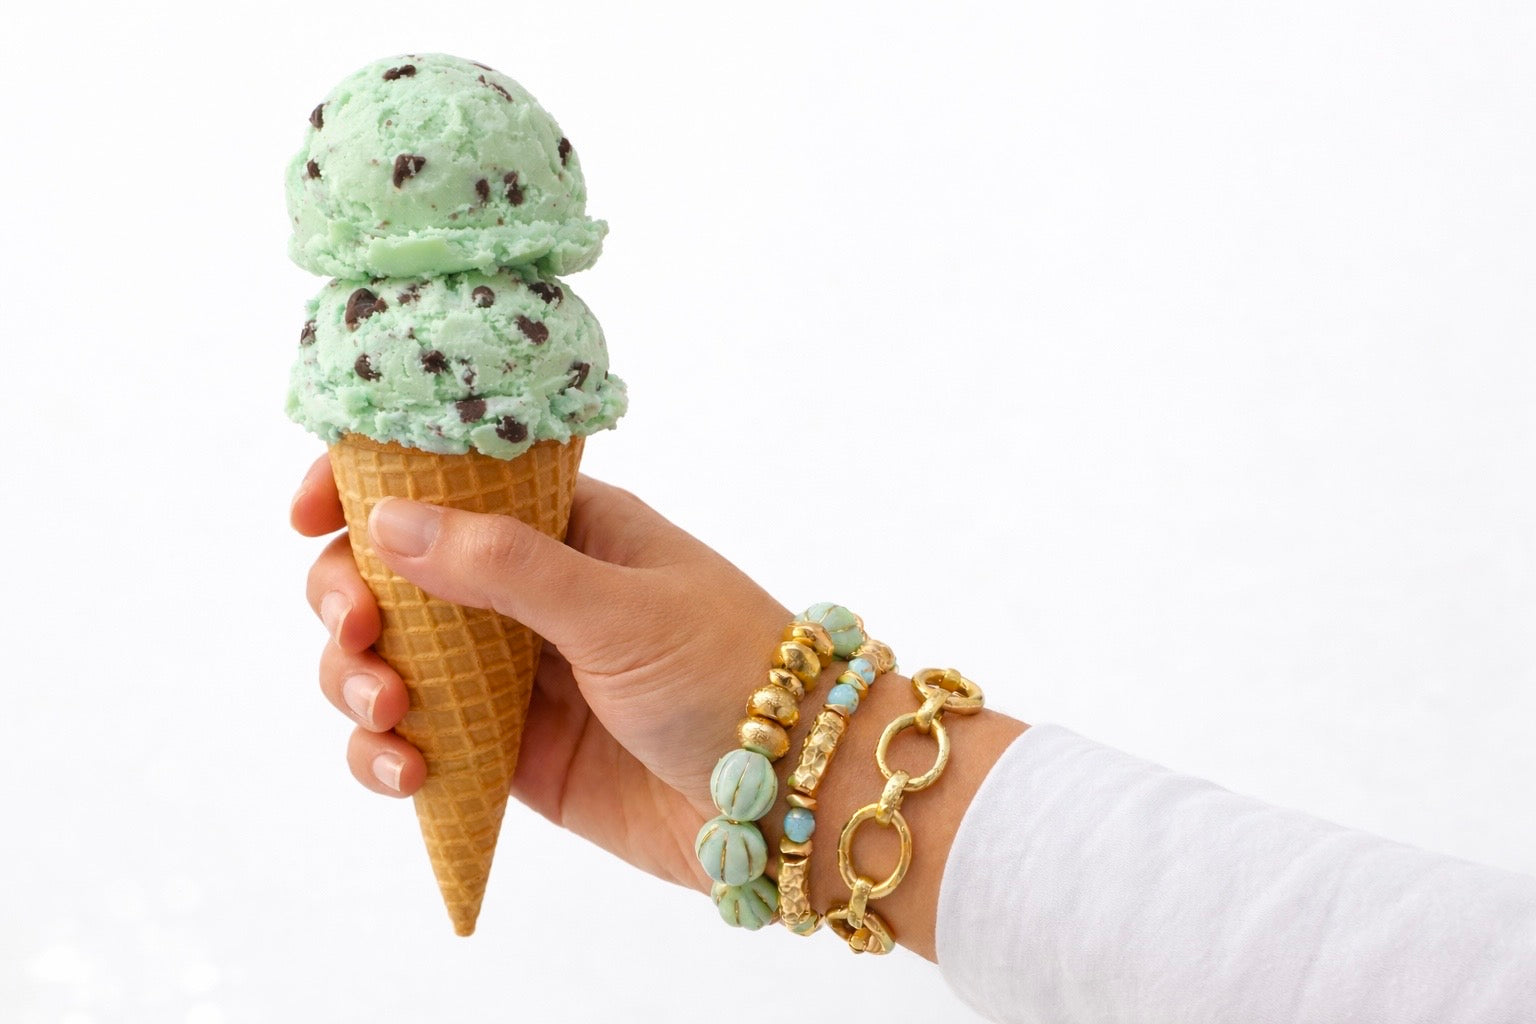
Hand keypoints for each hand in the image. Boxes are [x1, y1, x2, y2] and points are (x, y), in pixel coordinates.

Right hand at [291, 455, 790, 891]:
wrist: (792, 798)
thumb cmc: (729, 673)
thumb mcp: (620, 607)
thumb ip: (505, 567)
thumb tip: (389, 519)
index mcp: (565, 528)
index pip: (446, 485)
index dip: (368, 489)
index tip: (309, 515)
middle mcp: (529, 594)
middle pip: (395, 576)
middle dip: (350, 598)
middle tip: (356, 631)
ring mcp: (514, 677)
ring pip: (393, 662)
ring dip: (358, 682)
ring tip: (389, 714)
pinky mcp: (509, 757)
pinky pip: (420, 744)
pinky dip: (387, 755)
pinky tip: (403, 770)